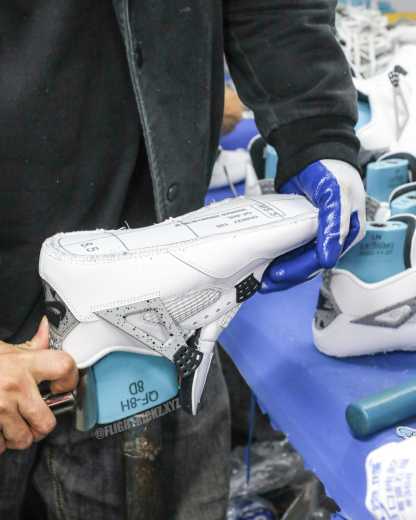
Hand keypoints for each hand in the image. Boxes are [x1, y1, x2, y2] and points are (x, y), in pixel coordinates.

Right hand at [0, 317, 77, 452]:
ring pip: (23, 440)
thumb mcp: (6, 349)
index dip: (70, 379)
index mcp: (24, 363)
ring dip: (18, 436)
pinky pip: (0, 447)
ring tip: (11, 424)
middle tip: (34, 418)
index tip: (63, 386)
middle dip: (41, 425)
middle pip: (47, 422)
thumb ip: (31, 345)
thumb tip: (45, 327)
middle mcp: (14, 386)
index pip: (64, 366)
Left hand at [260, 160, 365, 291]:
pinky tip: (264, 263)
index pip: (321, 258)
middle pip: (309, 264)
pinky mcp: (302, 231)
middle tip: (263, 282)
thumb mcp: (335, 195)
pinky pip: (291, 249)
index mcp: (348, 233)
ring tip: (260, 279)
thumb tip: (328, 259)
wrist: (313, 153)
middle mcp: (334, 238)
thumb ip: (333, 226)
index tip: (279, 274)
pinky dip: (278, 256)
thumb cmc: (330, 170)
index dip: (299, 268)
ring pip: (299, 260)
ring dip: (280, 270)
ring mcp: (318, 235)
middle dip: (286, 274)